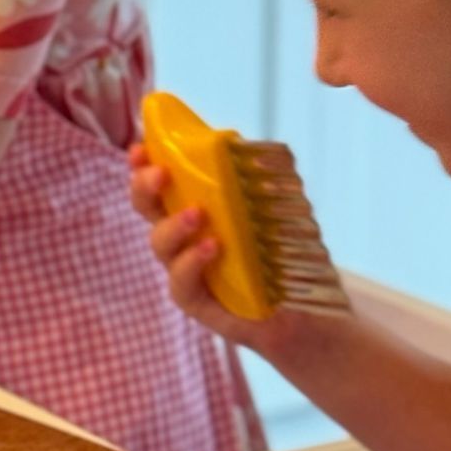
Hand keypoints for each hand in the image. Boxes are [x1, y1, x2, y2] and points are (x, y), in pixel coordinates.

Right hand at [127, 148, 320, 357]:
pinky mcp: (198, 302)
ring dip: (173, 226)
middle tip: (162, 173)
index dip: (143, 165)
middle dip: (144, 187)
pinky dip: (191, 262)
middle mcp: (183, 235)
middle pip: (147, 208)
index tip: (140, 148)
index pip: (160, 181)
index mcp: (194, 205)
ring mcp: (187, 269)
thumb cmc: (288, 249)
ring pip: (160, 246)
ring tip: (197, 214)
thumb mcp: (283, 206)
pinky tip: (211, 247)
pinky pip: (181, 284)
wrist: (309, 301)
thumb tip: (258, 153)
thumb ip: (268, 180)